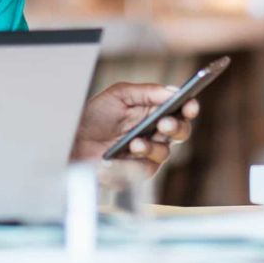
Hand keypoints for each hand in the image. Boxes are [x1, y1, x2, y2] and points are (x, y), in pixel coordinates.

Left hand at [70, 82, 199, 175]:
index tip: (190, 104)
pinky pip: (146, 168)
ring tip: (135, 143)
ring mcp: (149, 153)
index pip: (180, 110)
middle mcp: (156, 132)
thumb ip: (147, 92)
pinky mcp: (139, 171)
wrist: (74, 141)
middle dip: (176, 127)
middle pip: (181, 132)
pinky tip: (127, 154)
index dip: (189, 107)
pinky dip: (136, 161)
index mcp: (154, 112)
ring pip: (165, 151)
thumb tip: (173, 91)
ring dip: (152, 146)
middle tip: (165, 123)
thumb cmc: (96, 116)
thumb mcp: (119, 95)